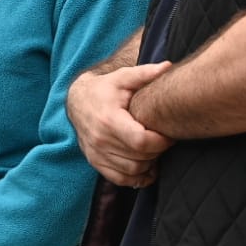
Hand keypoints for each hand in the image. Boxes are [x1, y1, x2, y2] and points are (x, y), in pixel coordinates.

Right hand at [67, 62, 173, 186]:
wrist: (77, 100)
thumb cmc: (104, 88)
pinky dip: (136, 177)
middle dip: (157, 151)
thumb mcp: (122, 78)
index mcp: (108, 119)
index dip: (161, 141)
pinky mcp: (94, 161)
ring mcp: (95, 152)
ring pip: (132, 170)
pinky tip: (146, 166)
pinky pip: (120, 179)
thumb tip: (168, 66)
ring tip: (153, 149)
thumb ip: (145, 74)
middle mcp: (99, 139)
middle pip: (140, 157)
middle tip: (163, 139)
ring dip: (149, 163)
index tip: (168, 133)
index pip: (141, 141)